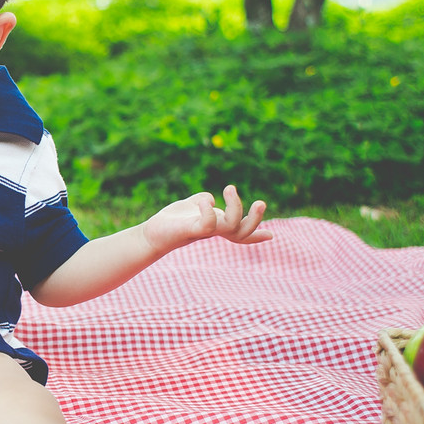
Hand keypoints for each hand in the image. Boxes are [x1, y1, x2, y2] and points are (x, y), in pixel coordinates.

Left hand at [143, 185, 271, 253]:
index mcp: (217, 225)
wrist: (152, 233)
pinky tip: (205, 201)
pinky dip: (209, 212)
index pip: (241, 233)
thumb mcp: (192, 207)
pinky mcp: (191, 230)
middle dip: (256, 219)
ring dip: (236, 207)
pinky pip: (207, 225)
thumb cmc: (173, 221)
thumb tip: (211, 200)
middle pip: (243, 232)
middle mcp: (214, 230)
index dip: (256, 235)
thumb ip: (204, 201)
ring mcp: (204, 231)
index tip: (272, 236)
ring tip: (230, 187)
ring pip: (231, 226)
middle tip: (261, 202)